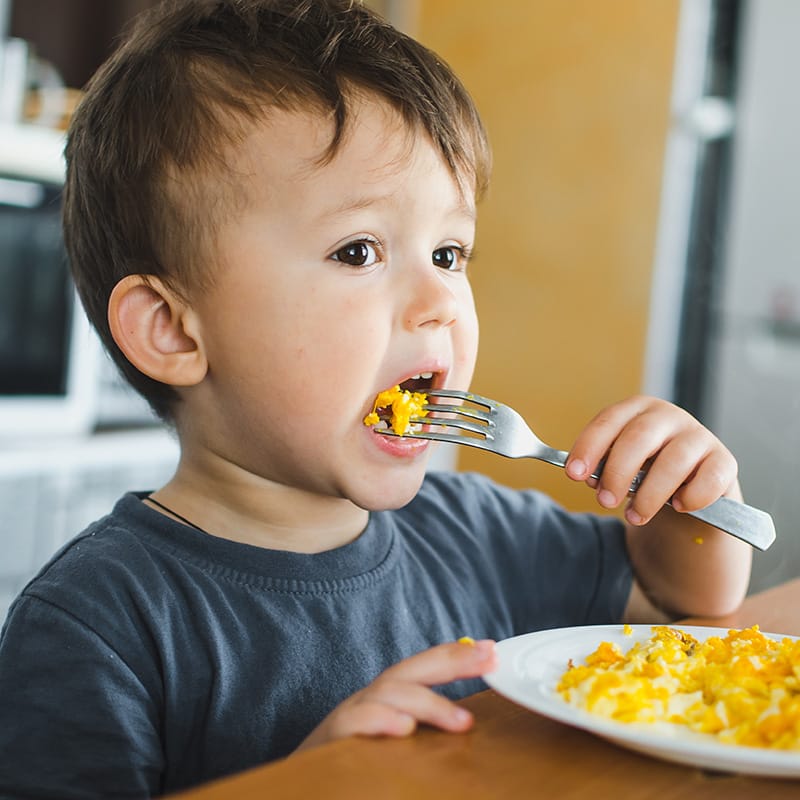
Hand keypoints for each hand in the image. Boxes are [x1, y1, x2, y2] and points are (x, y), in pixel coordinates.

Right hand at [295, 638, 496, 752]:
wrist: (294, 790)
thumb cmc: (349, 767)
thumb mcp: (390, 749)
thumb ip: (420, 736)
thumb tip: (468, 728)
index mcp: (384, 701)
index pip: (422, 670)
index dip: (455, 657)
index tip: (492, 650)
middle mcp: (367, 701)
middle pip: (409, 670)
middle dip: (450, 661)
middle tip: (487, 658)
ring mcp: (348, 717)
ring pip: (387, 693)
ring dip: (427, 702)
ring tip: (461, 720)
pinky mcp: (329, 740)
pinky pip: (355, 724)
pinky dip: (379, 721)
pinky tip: (403, 728)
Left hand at [564, 395, 739, 525]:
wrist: (687, 494)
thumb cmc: (644, 474)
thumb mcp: (619, 467)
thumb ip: (602, 468)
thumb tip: (589, 477)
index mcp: (636, 410)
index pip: (609, 421)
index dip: (589, 447)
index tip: (574, 474)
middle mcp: (668, 416)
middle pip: (638, 438)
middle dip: (617, 473)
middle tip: (604, 501)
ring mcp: (699, 436)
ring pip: (673, 462)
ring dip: (649, 494)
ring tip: (635, 516)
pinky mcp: (724, 462)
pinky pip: (708, 480)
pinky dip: (690, 497)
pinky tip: (678, 507)